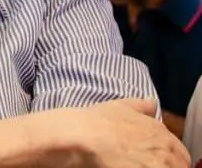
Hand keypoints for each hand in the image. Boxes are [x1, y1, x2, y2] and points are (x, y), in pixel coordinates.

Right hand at [51, 99, 188, 167]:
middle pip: (178, 166)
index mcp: (161, 132)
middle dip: (167, 165)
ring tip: (136, 166)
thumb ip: (140, 105)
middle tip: (147, 164)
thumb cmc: (98, 120)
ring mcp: (158, 165)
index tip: (157, 160)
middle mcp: (164, 148)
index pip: (180, 153)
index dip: (170, 158)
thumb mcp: (120, 105)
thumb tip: (152, 104)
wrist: (84, 135)